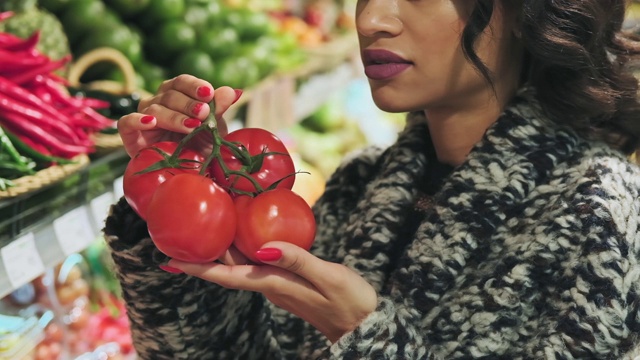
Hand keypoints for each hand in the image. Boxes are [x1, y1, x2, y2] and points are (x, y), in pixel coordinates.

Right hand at [117, 74, 241, 156]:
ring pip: (154, 109)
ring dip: (174, 117)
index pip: (182, 82)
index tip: (208, 94)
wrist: (185, 174)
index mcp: (177, 95)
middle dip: (188, 104)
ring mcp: (143, 117)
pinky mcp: (130, 134)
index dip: (194, 86)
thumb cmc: (199, 147)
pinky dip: (138, 121)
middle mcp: (158, 102)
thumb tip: (233, 91)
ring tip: (191, 126)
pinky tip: (152, 123)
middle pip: (169, 94)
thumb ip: (219, 109)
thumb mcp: (214, 129)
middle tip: (204, 114)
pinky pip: (127, 122)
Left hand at [167, 241, 377, 342]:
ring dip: (219, 252)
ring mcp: (278, 285)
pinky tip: (242, 236)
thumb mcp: (328, 277)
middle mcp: (270, 286)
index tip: (171, 261)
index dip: (200, 268)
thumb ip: (298, 261)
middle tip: (177, 238)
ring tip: (200, 232)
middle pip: (229, 269)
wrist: (362, 325)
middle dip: (202, 256)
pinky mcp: (287, 282)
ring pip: (240, 266)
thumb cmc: (349, 300)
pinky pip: (256, 264)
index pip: (229, 276)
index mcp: (275, 284)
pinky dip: (242, 250)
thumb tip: (265, 247)